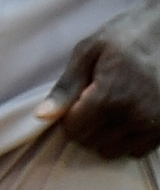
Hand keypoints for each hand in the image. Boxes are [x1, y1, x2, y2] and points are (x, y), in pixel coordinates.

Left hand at [39, 0, 159, 157]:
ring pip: (113, 150)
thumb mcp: (86, 52)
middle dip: (83, 126)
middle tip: (89, 102)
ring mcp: (154, 126)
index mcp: (111, 96)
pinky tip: (123, 117)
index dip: (66, 117)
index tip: (73, 101)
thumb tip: (41, 116)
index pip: (76, 130)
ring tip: (107, 109)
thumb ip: (65, 88)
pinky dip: (125, 140)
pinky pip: (136, 151)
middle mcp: (135, 117)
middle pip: (92, 142)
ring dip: (103, 135)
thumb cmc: (122, 38)